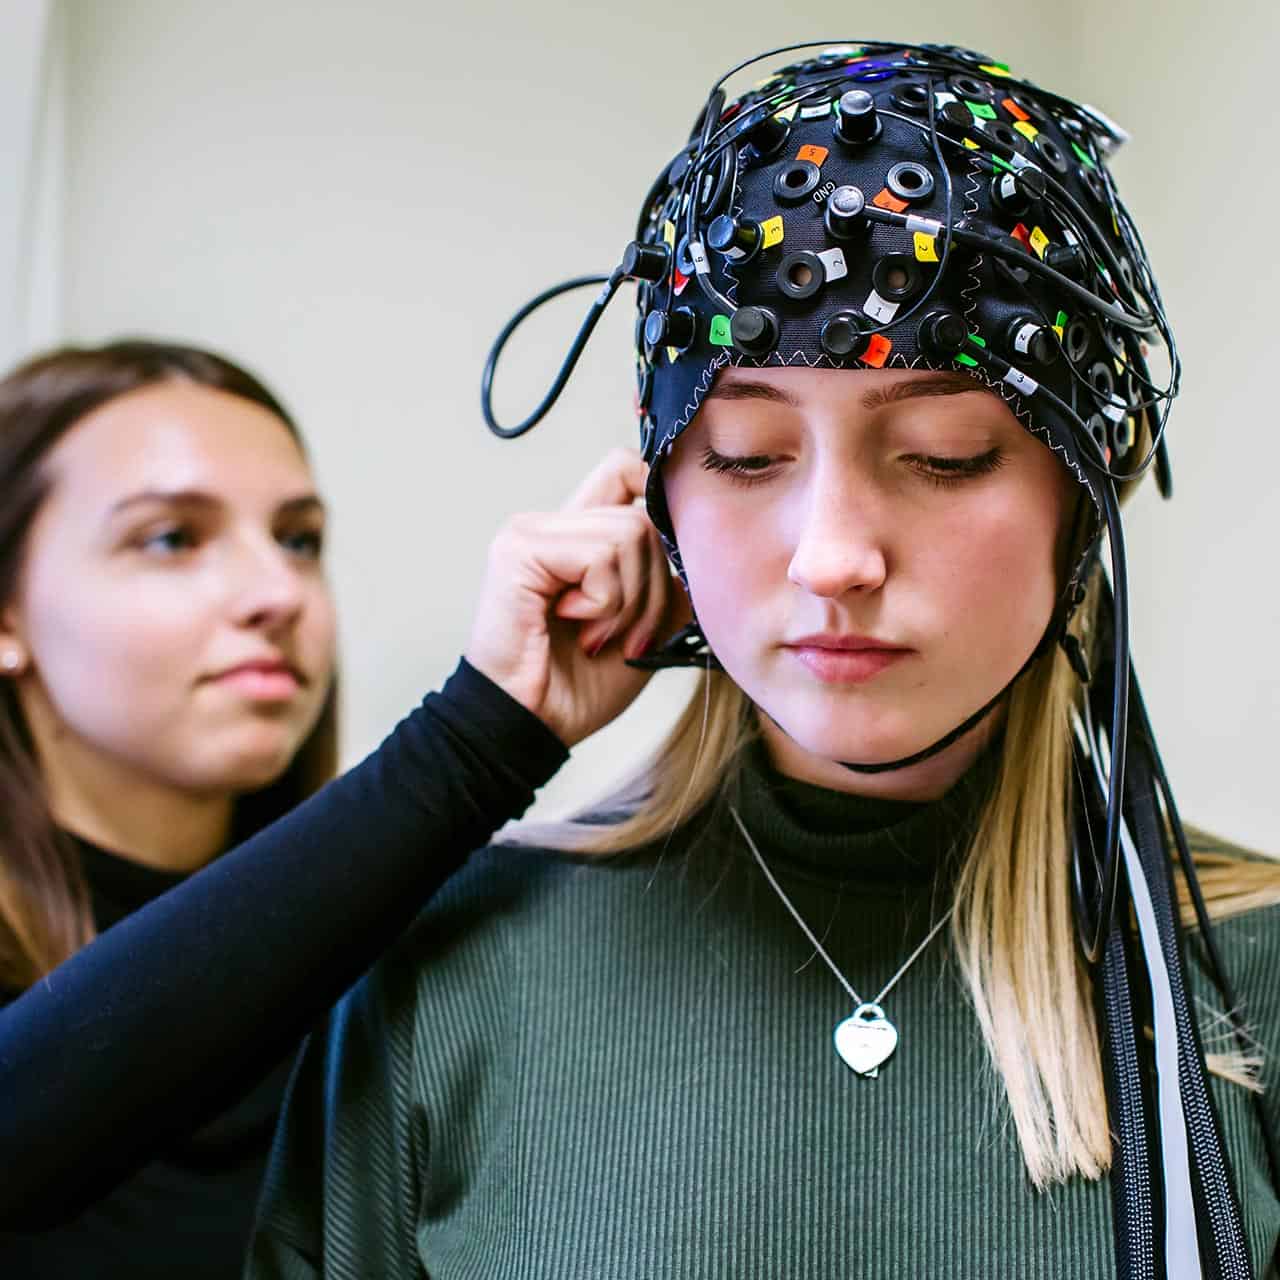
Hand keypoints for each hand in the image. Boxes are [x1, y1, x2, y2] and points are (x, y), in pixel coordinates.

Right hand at [465, 447, 691, 746]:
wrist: (535, 725)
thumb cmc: (582, 684)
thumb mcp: (648, 622)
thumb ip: (669, 574)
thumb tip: (702, 540)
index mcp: (579, 535)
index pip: (627, 469)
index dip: (660, 497)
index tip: (672, 556)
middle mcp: (552, 523)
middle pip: (643, 512)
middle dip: (654, 586)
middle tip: (625, 633)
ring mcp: (531, 531)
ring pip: (630, 533)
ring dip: (629, 600)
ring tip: (597, 634)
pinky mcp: (519, 549)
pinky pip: (601, 555)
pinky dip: (604, 602)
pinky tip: (573, 624)